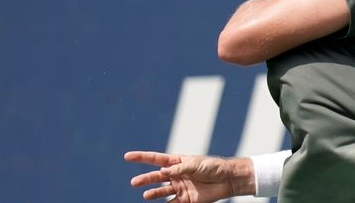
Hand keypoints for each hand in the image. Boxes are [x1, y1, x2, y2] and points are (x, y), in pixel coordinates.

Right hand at [124, 151, 254, 202]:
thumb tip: (162, 172)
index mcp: (178, 162)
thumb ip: (179, 169)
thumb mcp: (195, 164)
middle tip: (134, 182)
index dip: (142, 158)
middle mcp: (176, 175)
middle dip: (145, 179)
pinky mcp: (185, 200)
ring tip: (146, 196)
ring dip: (153, 194)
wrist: (227, 180)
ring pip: (161, 191)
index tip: (127, 156)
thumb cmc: (212, 167)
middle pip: (156, 177)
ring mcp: (180, 187)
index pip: (156, 159)